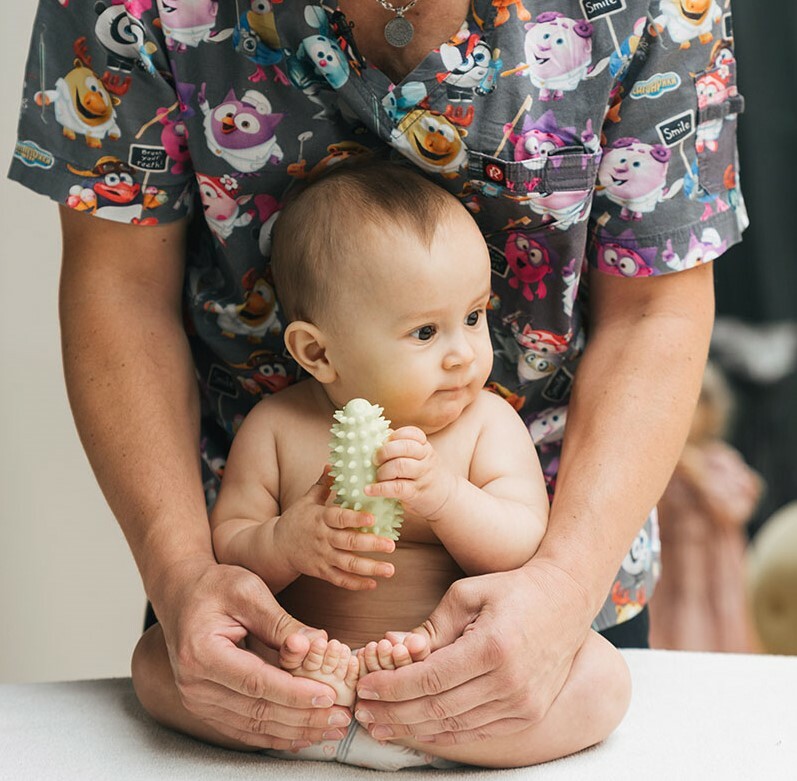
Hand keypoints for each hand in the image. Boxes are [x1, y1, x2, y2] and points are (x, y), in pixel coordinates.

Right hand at [150, 557, 352, 748]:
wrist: (180, 592)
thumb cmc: (214, 585)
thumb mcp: (249, 591)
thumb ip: (281, 621)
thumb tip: (316, 643)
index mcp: (202, 653)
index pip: (257, 682)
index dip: (295, 693)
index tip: (329, 696)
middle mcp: (194, 684)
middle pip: (256, 711)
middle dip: (304, 718)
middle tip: (341, 717)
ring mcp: (196, 699)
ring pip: (252, 727)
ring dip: (294, 732)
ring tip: (331, 728)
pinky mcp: (204, 705)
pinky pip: (242, 729)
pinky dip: (275, 734)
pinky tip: (303, 734)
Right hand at [273, 470, 396, 589]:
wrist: (276, 546)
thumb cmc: (296, 519)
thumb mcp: (307, 500)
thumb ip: (323, 484)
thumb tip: (332, 463)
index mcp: (320, 518)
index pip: (339, 518)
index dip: (355, 519)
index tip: (373, 518)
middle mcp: (322, 539)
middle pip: (348, 543)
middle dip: (371, 545)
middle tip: (391, 545)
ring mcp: (322, 557)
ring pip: (348, 565)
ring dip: (370, 568)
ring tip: (390, 569)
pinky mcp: (321, 572)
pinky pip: (340, 580)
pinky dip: (356, 583)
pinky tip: (373, 583)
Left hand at [353, 560, 593, 745]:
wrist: (566, 598)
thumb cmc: (513, 589)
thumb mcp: (467, 594)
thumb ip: (432, 627)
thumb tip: (393, 647)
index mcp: (492, 647)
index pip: (430, 679)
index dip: (392, 688)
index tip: (364, 687)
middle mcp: (510, 682)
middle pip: (438, 709)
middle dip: (394, 713)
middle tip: (363, 712)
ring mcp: (523, 703)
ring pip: (456, 726)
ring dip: (413, 729)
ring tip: (381, 725)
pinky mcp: (529, 713)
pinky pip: (478, 731)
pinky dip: (445, 734)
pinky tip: (418, 730)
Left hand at [366, 427, 455, 520]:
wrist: (447, 499)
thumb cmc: (425, 475)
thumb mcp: (420, 458)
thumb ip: (402, 447)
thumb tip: (379, 437)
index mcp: (425, 448)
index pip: (412, 433)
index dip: (395, 436)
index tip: (384, 441)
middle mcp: (426, 460)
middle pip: (405, 447)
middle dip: (385, 451)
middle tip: (375, 459)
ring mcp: (422, 476)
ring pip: (400, 466)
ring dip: (383, 471)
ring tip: (377, 476)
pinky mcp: (416, 494)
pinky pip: (397, 488)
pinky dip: (380, 488)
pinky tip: (369, 490)